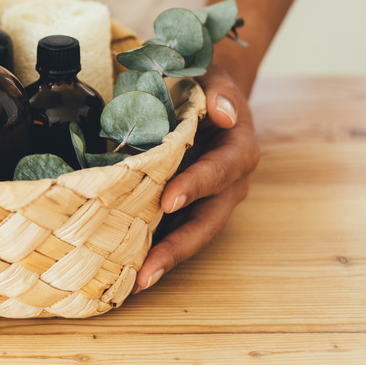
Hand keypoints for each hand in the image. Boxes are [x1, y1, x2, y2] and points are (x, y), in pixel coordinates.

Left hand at [133, 66, 259, 292]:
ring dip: (165, 260)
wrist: (211, 98)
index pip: (218, 173)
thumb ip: (221, 94)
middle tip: (147, 272)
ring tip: (134, 283)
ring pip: (192, 236)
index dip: (195, 186)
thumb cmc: (209, 88)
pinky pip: (175, 232)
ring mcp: (210, 202)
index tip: (168, 200)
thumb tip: (223, 111)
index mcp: (238, 153)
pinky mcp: (190, 209)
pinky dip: (154, 250)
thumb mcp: (218, 81)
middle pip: (207, 223)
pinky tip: (127, 267)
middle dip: (177, 249)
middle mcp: (229, 185)